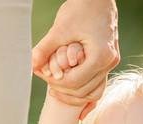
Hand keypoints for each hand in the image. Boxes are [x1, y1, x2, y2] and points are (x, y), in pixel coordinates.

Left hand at [33, 0, 119, 118]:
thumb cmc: (81, 8)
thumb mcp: (60, 29)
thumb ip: (45, 48)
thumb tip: (30, 65)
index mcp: (100, 55)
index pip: (76, 82)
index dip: (57, 84)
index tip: (44, 78)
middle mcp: (110, 62)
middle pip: (85, 90)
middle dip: (65, 91)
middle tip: (48, 85)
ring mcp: (112, 62)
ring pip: (94, 91)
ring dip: (75, 93)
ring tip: (57, 88)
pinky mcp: (109, 60)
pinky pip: (99, 83)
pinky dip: (86, 90)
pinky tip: (73, 96)